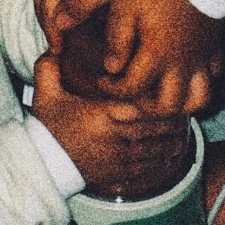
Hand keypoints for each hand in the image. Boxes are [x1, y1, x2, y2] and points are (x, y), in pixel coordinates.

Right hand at [32, 55, 187, 197]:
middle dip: (172, 123)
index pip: (141, 109)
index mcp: (101, 116)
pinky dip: (162, 162)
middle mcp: (114, 139)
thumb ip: (48, 69)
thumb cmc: (45, 129)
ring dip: (171, 142)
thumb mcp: (44, 96)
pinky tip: (169, 155)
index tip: (167, 96)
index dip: (159, 104)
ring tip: (181, 133)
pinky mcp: (117, 177)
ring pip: (155, 151)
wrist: (40, 165)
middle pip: (154, 130)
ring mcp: (117, 160)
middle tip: (183, 113)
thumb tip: (53, 48)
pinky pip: (148, 170)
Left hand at [97, 0, 224, 117]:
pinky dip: (199, 82)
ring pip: (197, 100)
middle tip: (132, 93)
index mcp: (156, 55)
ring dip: (178, 104)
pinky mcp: (214, 48)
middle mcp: (181, 64)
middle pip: (167, 107)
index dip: (112, 90)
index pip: (131, 90)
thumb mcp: (124, 6)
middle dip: (145, 108)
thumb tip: (110, 67)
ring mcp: (202, 58)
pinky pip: (213, 77)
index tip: (103, 80)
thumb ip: (116, 40)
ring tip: (159, 92)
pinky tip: (184, 72)